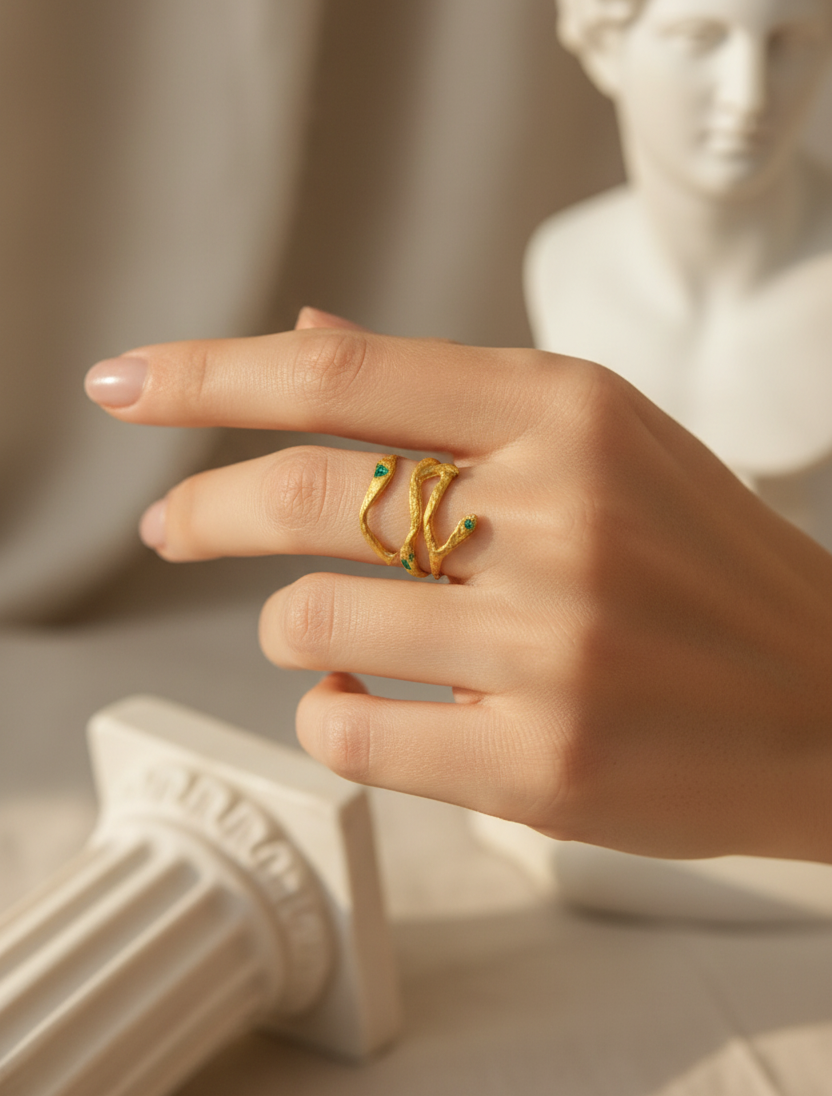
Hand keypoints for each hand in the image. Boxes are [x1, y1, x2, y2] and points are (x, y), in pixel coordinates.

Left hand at [84, 310, 831, 862]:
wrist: (830, 699)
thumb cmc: (701, 564)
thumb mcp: (599, 440)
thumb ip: (446, 392)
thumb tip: (306, 332)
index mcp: (567, 411)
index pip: (340, 375)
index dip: (207, 373)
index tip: (122, 384)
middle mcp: (558, 514)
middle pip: (301, 493)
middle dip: (202, 508)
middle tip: (168, 523)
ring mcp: (551, 644)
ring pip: (309, 624)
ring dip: (301, 631)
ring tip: (348, 638)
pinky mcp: (542, 763)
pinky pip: (350, 735)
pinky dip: (336, 718)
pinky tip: (380, 706)